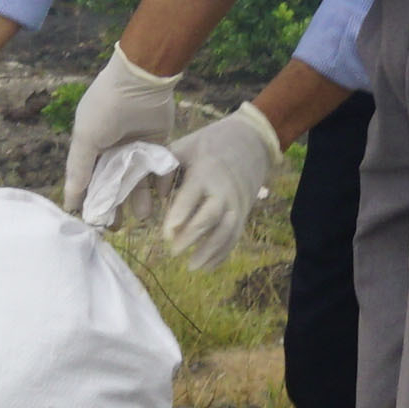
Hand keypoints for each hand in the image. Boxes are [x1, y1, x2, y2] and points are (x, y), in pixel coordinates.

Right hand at [59, 49, 188, 218]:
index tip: (92, 222)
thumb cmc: (106, 108)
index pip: (88, 179)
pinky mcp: (158, 142)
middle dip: (116, 205)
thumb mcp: (86, 138)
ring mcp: (137, 146)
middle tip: (118, 227)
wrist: (141, 81)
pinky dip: (161, 181)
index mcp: (91, 145)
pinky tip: (161, 196)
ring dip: (140, 198)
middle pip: (114, 184)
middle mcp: (113, 148)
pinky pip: (160, 167)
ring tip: (144, 215)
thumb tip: (70, 201)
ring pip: (138, 180)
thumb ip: (79, 169)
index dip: (89, 200)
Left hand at [156, 102, 284, 269]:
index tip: (166, 234)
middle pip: (211, 217)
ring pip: (226, 232)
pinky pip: (235, 237)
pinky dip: (222, 253)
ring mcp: (237, 203)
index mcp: (206, 171)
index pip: (192, 196)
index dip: (179, 215)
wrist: (250, 141)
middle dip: (192, 236)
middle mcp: (224, 190)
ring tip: (191, 266)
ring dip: (210, 251)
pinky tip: (207, 266)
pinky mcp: (243, 213)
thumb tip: (158, 196)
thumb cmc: (208, 144)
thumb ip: (166, 169)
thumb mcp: (184, 147)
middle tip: (172, 251)